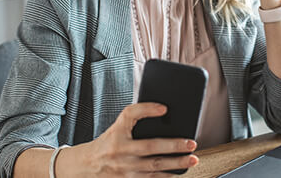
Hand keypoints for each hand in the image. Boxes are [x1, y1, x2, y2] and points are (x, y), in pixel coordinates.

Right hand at [74, 102, 198, 176]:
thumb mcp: (117, 125)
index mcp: (118, 137)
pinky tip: (178, 173)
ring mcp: (127, 172)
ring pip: (155, 169)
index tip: (164, 109)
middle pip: (151, 151)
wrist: (89, 165)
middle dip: (174, 148)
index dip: (147, 111)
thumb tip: (163, 109)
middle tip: (191, 144)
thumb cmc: (108, 142)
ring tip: (192, 160)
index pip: (131, 117)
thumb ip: (136, 114)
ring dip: (175, 165)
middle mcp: (123, 156)